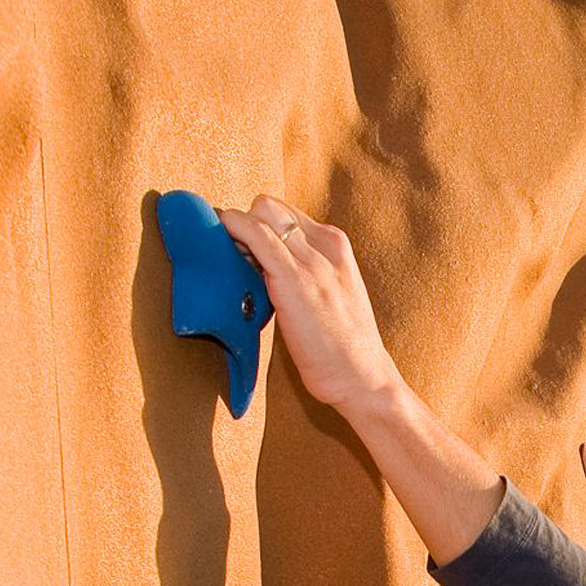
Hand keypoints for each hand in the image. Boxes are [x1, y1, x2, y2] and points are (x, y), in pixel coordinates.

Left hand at [219, 194, 400, 414]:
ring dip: (235, 231)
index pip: (286, 212)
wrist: (362, 379)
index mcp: (336, 246)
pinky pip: (255, 235)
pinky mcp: (293, 279)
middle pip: (269, 206)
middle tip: (236, 258)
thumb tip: (266, 265)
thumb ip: (308, 273)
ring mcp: (312, 261)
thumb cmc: (343, 348)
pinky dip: (234, 231)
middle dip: (245, 223)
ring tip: (232, 265)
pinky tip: (223, 252)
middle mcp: (326, 245)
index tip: (248, 253)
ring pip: (260, 214)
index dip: (260, 226)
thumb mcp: (333, 295)